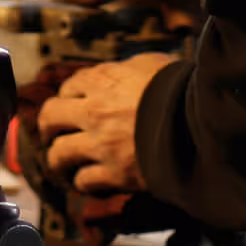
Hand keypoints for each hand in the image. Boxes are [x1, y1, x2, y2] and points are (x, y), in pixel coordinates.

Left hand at [37, 53, 174, 194]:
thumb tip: (124, 71)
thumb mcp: (153, 63)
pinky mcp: (113, 173)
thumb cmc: (181, 89)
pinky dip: (83, 182)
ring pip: (58, 154)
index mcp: (102, 80)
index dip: (67, 96)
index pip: (68, 87)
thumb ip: (130, 68)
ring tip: (62, 165)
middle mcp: (94, 111)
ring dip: (58, 160)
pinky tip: (89, 181)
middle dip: (47, 126)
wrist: (198, 124)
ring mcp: (100, 144)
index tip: (70, 104)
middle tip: (51, 133)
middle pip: (49, 117)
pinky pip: (84, 181)